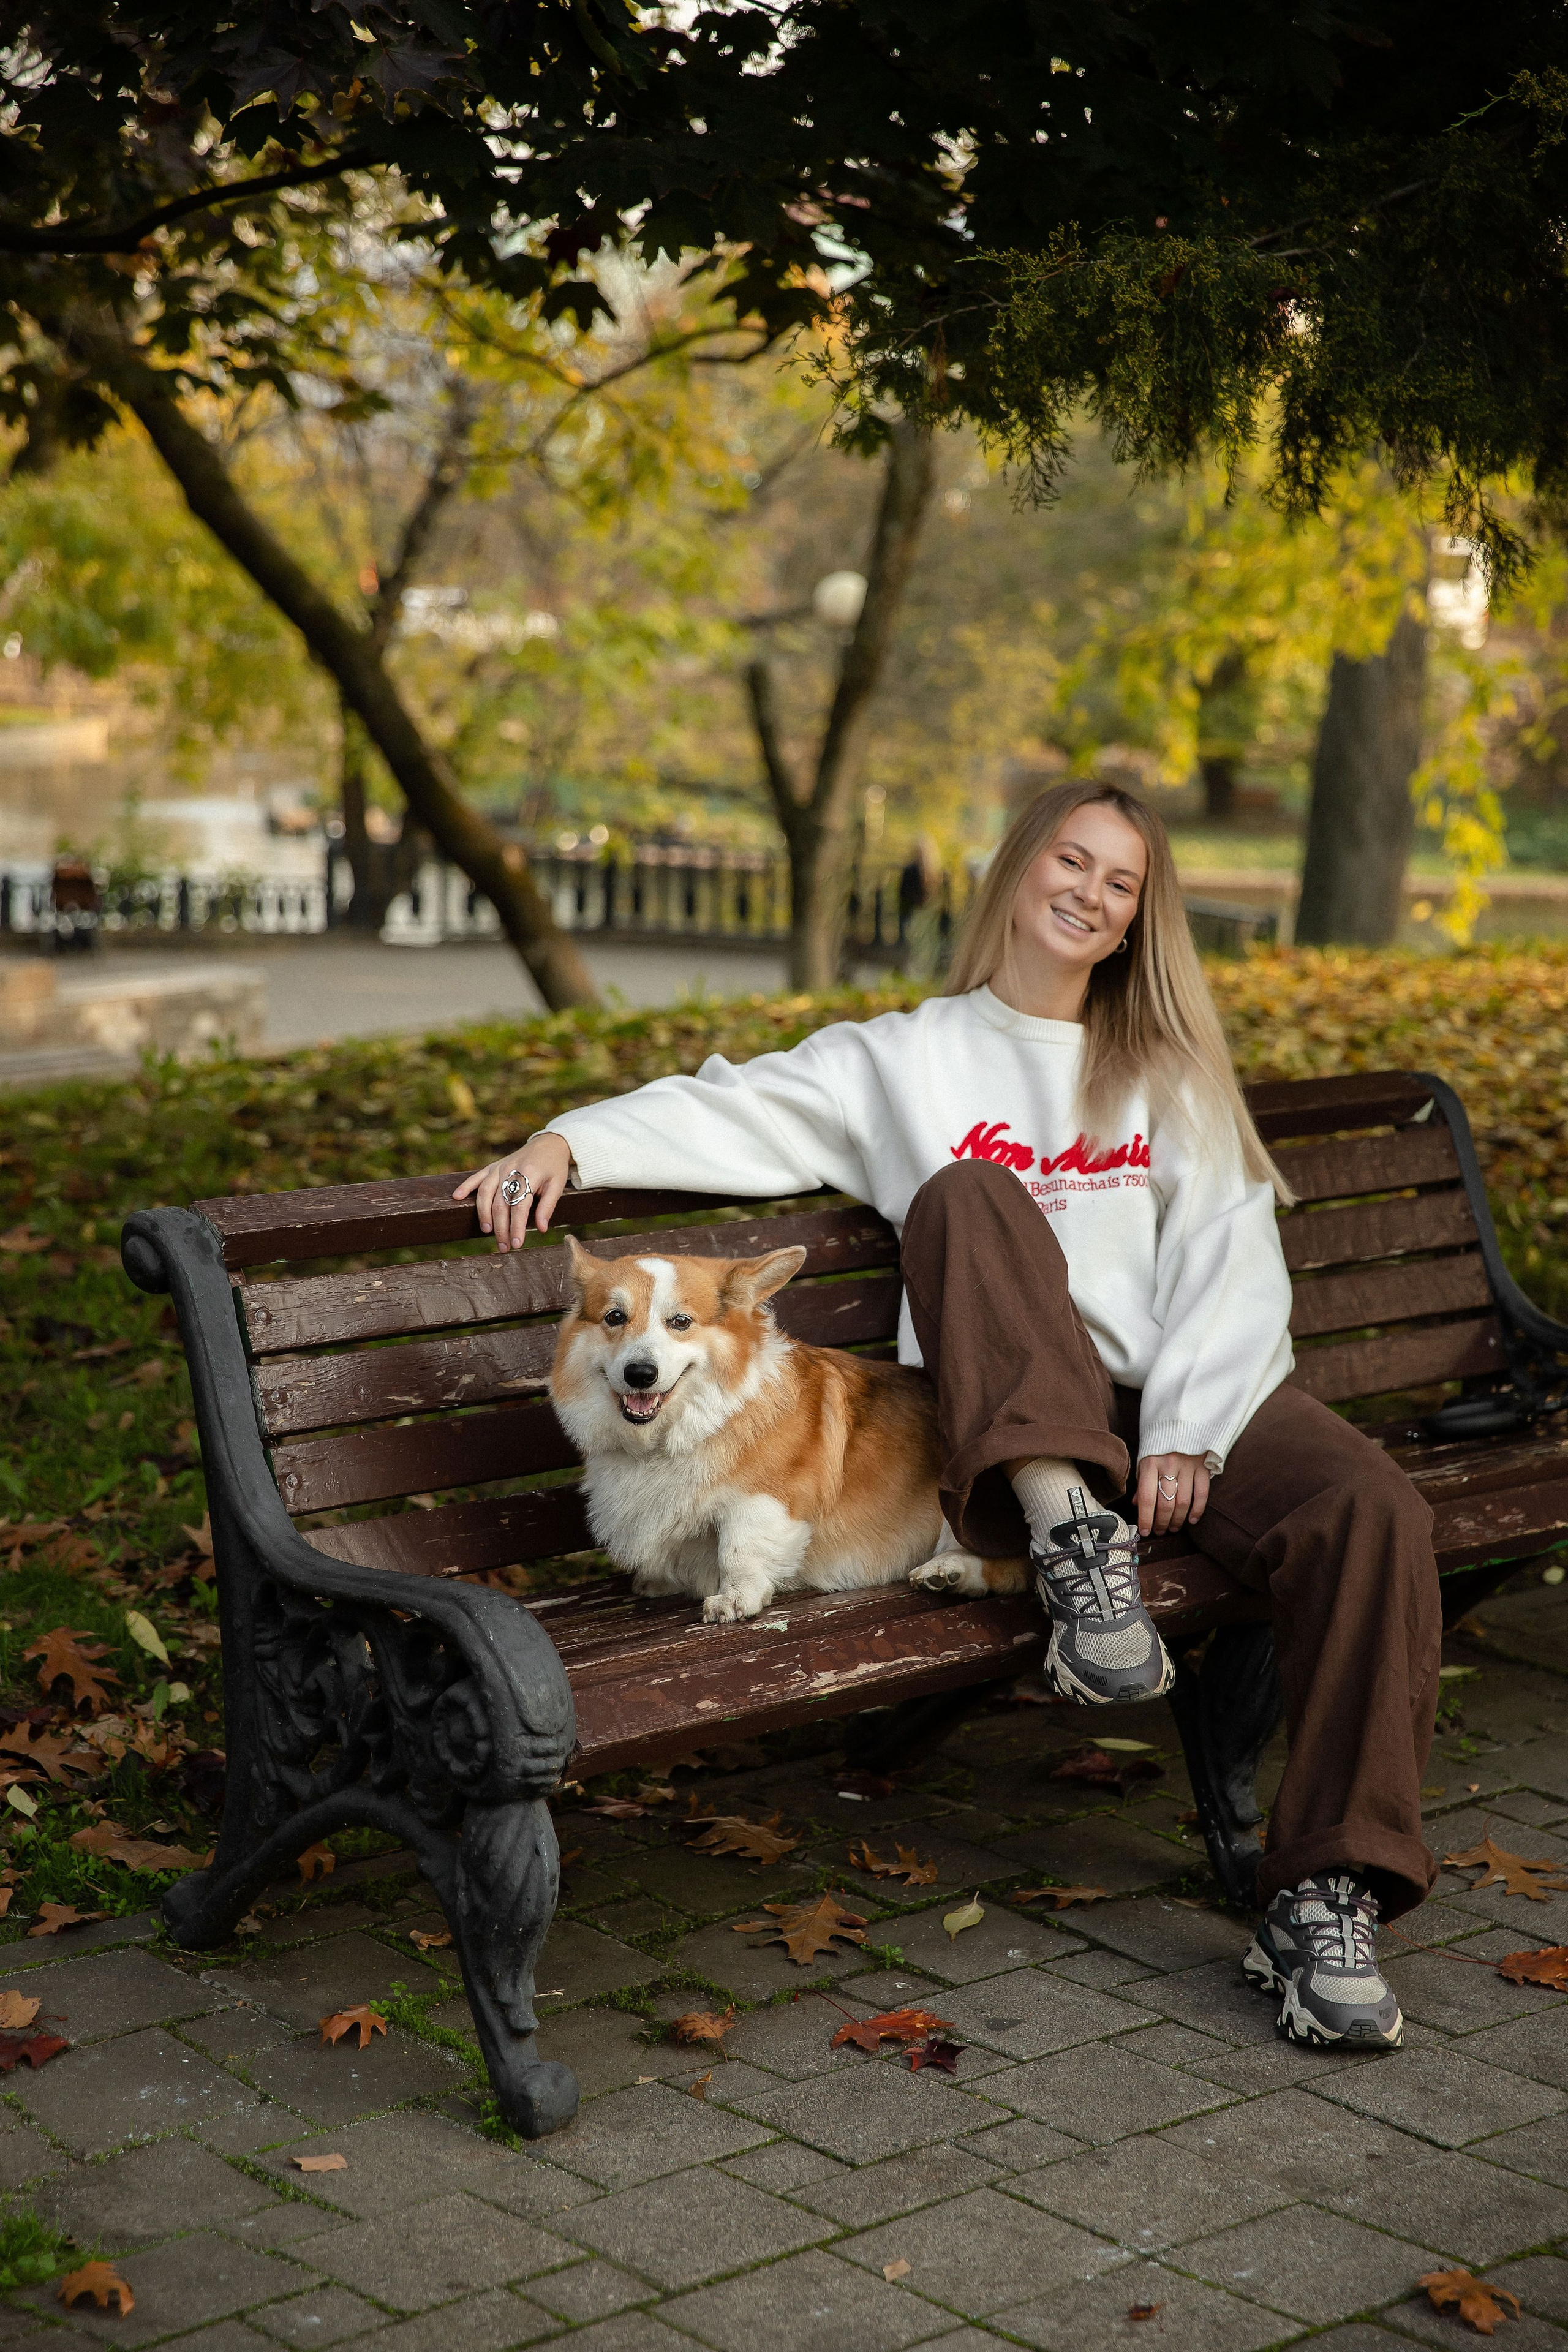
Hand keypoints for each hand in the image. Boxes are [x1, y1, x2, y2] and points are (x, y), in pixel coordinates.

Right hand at [453, 1132, 571, 1251]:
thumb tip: (541, 1228)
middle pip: (500, 1204)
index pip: (520, 1206)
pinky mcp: (492, 1166)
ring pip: (486, 1193)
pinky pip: (476, 1177)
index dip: (517, 1227)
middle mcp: (511, 1170)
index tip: (517, 1244)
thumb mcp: (557, 1185)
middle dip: (501, 1228)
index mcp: (529, 1174)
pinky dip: (466, 1187)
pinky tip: (457, 1197)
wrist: (547, 1144)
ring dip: (484, 1215)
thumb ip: (548, 1206)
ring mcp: (499, 1167)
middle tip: (504, 1247)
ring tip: (487, 1231)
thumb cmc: (553, 1167)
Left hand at [1135, 1450, 1210, 1537]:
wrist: (1181, 1420)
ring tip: (1173, 1527)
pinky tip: (1192, 1520)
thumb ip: (1142, 1482)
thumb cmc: (1160, 1444)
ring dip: (1177, 1520)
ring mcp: (1187, 1466)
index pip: (1146, 1498)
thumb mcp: (1145, 1460)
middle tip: (1160, 1531)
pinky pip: (1202, 1494)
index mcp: (1150, 1463)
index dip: (1145, 1518)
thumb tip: (1137, 1505)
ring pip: (1183, 1502)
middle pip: (1165, 1504)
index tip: (1145, 1531)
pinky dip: (1197, 1510)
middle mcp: (1168, 1465)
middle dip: (1162, 1523)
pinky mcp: (1203, 1466)